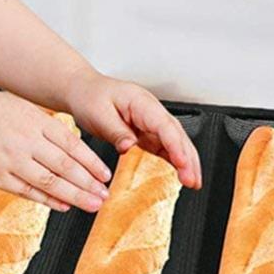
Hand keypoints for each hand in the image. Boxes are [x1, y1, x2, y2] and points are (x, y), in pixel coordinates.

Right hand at [0, 86, 114, 212]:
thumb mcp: (20, 106)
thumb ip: (45, 124)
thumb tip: (73, 143)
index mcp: (34, 120)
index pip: (72, 144)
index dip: (92, 163)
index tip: (106, 176)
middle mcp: (25, 139)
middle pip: (65, 166)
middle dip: (89, 184)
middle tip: (105, 196)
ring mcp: (9, 159)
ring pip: (49, 182)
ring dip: (74, 196)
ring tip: (92, 205)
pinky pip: (26, 191)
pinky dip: (47, 200)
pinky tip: (62, 206)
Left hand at [65, 67, 202, 188]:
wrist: (81, 90)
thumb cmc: (89, 96)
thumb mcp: (98, 113)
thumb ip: (116, 131)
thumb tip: (130, 148)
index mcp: (141, 102)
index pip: (165, 125)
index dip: (176, 145)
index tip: (182, 163)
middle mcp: (150, 112)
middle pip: (176, 135)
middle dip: (188, 158)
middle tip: (192, 181)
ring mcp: (150, 123)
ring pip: (174, 142)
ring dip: (185, 162)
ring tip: (192, 183)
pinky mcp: (145, 134)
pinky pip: (163, 148)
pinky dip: (172, 162)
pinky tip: (177, 176)